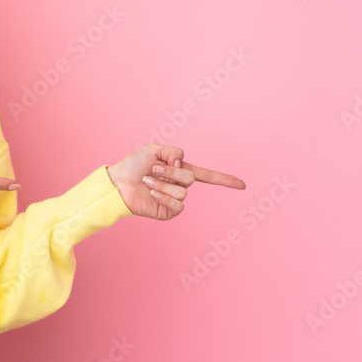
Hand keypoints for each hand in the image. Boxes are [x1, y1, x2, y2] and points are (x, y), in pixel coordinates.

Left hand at [106, 144, 244, 220]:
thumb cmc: (134, 165)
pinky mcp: (168, 212)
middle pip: (191, 178)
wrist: (118, 182)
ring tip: (147, 180)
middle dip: (171, 171)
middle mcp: (180, 186)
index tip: (243, 185)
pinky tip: (151, 192)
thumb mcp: (154, 149)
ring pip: (182, 191)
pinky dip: (163, 195)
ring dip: (163, 183)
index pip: (207, 176)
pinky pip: (177, 205)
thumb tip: (181, 163)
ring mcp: (174, 200)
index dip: (225, 180)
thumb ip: (173, 151)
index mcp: (180, 171)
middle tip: (153, 169)